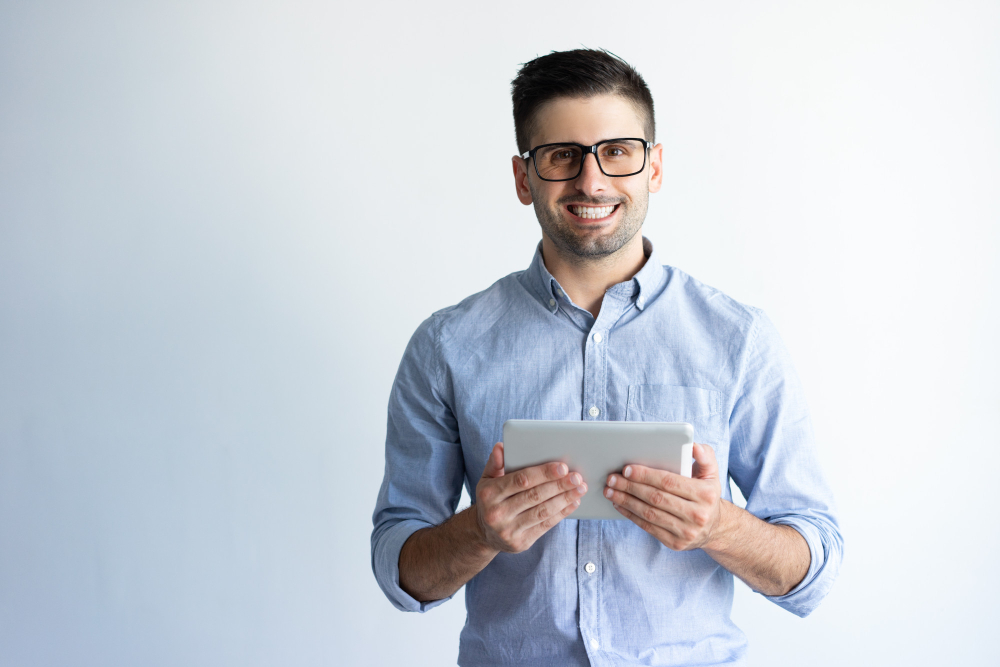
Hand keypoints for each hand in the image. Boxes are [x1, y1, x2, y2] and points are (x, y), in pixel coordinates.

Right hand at [474, 442, 586, 552]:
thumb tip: (501, 447)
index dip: (543, 473)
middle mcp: (497, 513)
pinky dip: (562, 513)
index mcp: (489, 493)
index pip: (521, 480)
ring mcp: (509, 530)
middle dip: (559, 485)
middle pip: (535, 496)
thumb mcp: (487, 480)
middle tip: (577, 477)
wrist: (484, 534)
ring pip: (543, 512)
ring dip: (565, 499)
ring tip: (580, 489)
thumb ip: (495, 463)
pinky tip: (573, 503)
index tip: (562, 467)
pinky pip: (545, 526)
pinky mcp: (521, 542)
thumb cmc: (490, 500)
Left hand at [603, 443, 722, 550]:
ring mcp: (686, 532)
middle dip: (630, 487)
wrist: (714, 527)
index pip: (669, 482)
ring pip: (649, 514)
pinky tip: (619, 504)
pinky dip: (630, 515)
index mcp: (705, 494)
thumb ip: (705, 456)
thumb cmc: (706, 493)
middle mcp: (697, 515)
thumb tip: (692, 445)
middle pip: (656, 498)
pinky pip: (648, 527)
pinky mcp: (675, 543)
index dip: (646, 475)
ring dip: (626, 501)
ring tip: (610, 491)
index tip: (627, 469)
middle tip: (612, 479)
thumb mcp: (711, 473)